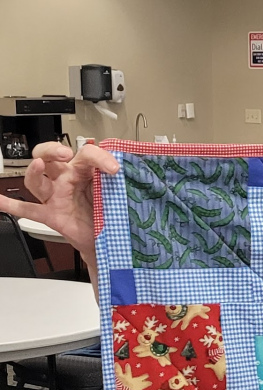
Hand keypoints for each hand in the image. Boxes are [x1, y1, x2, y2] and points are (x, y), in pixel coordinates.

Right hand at [0, 140, 118, 280]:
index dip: (99, 158)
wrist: (108, 239)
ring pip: (36, 180)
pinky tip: (0, 201)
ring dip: (34, 171)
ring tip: (38, 165)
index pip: (86, 154)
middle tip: (64, 153)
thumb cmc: (109, 210)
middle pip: (49, 155)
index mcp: (83, 169)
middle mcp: (66, 179)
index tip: (114, 170)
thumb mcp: (116, 192)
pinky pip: (28, 210)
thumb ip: (116, 181)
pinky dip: (12, 206)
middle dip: (52, 150)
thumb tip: (124, 170)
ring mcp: (56, 196)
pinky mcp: (51, 214)